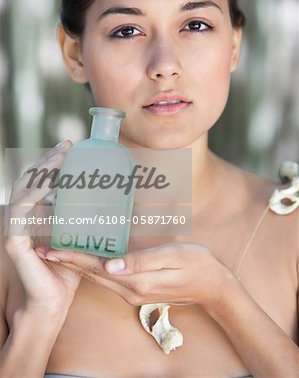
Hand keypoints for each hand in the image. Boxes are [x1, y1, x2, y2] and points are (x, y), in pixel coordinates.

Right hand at [4, 140, 81, 315]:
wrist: (54, 301)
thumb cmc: (69, 269)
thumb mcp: (79, 236)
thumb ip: (85, 218)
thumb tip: (113, 197)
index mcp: (35, 214)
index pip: (38, 181)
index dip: (51, 162)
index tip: (69, 147)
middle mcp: (22, 217)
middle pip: (30, 179)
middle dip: (47, 160)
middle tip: (67, 146)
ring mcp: (15, 227)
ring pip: (23, 188)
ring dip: (41, 169)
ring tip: (60, 157)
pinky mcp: (15, 240)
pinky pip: (22, 209)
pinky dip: (35, 191)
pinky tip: (50, 181)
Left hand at [42, 242, 232, 306]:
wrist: (213, 286)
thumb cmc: (196, 264)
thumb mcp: (173, 256)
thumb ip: (142, 260)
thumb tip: (112, 264)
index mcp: (137, 281)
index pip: (97, 268)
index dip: (72, 258)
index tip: (51, 250)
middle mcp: (131, 291)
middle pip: (92, 275)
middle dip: (68, 262)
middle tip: (45, 249)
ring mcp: (134, 294)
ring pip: (98, 279)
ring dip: (78, 266)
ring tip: (59, 253)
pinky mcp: (138, 291)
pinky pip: (109, 280)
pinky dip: (93, 270)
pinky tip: (87, 260)